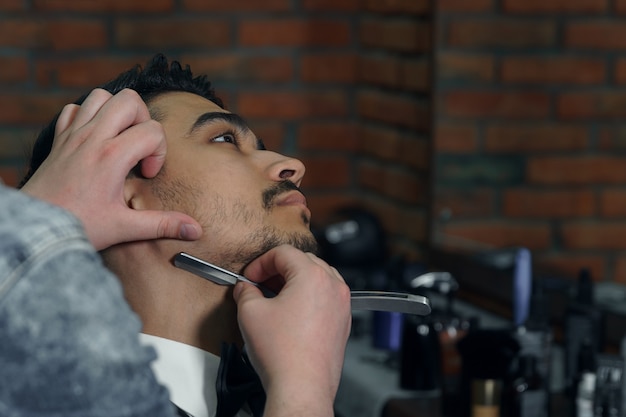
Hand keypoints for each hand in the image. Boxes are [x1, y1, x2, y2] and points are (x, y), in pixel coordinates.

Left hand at [21, 88, 201, 249]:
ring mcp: (73, 135)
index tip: (147, 174)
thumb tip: (195, 230)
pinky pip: (74, 109)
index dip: (159, 151)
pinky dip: (88, 116)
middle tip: (141, 146)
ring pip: (101, 96)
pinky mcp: (59, 139)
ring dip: (117, 112)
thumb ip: (163, 225)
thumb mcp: (125, 228)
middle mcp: (93, 138)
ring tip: (122, 138)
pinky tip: (96, 139)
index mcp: (112, 157)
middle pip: (129, 100)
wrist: (34, 229)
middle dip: (144, 120)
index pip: (152, 131)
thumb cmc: (77, 226)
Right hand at [233, 245, 351, 416]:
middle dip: (278, 270)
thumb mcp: (251, 313)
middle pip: (303, 261)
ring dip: (295, 282)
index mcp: (312, 276)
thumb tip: (245, 289)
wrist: (302, 387)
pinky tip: (291, 314)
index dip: (261, 262)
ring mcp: (341, 304)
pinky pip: (326, 298)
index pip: (283, 253)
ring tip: (276, 298)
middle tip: (260, 284)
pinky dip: (309, 298)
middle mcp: (332, 286)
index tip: (250, 277)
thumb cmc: (283, 354)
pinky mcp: (342, 322)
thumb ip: (246, 292)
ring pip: (318, 278)